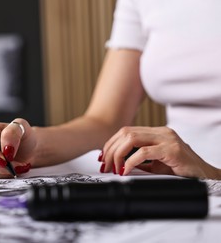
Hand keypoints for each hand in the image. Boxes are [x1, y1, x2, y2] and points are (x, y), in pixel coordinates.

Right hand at [0, 118, 36, 177]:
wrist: (28, 151)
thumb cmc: (23, 137)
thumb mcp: (21, 127)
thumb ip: (12, 133)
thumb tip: (5, 148)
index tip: (4, 157)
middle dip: (0, 165)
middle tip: (16, 164)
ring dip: (4, 171)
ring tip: (17, 165)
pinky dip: (3, 176)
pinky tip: (11, 169)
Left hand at [100, 126, 220, 178]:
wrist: (206, 177)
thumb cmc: (182, 170)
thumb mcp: (155, 164)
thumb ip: (138, 160)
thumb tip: (117, 163)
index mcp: (156, 133)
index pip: (126, 132)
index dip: (111, 144)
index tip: (103, 157)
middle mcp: (161, 132)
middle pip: (126, 133)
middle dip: (111, 149)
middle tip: (105, 165)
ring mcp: (167, 139)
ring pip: (132, 138)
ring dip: (118, 154)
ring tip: (114, 168)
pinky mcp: (172, 150)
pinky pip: (144, 152)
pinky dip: (131, 161)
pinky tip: (126, 170)